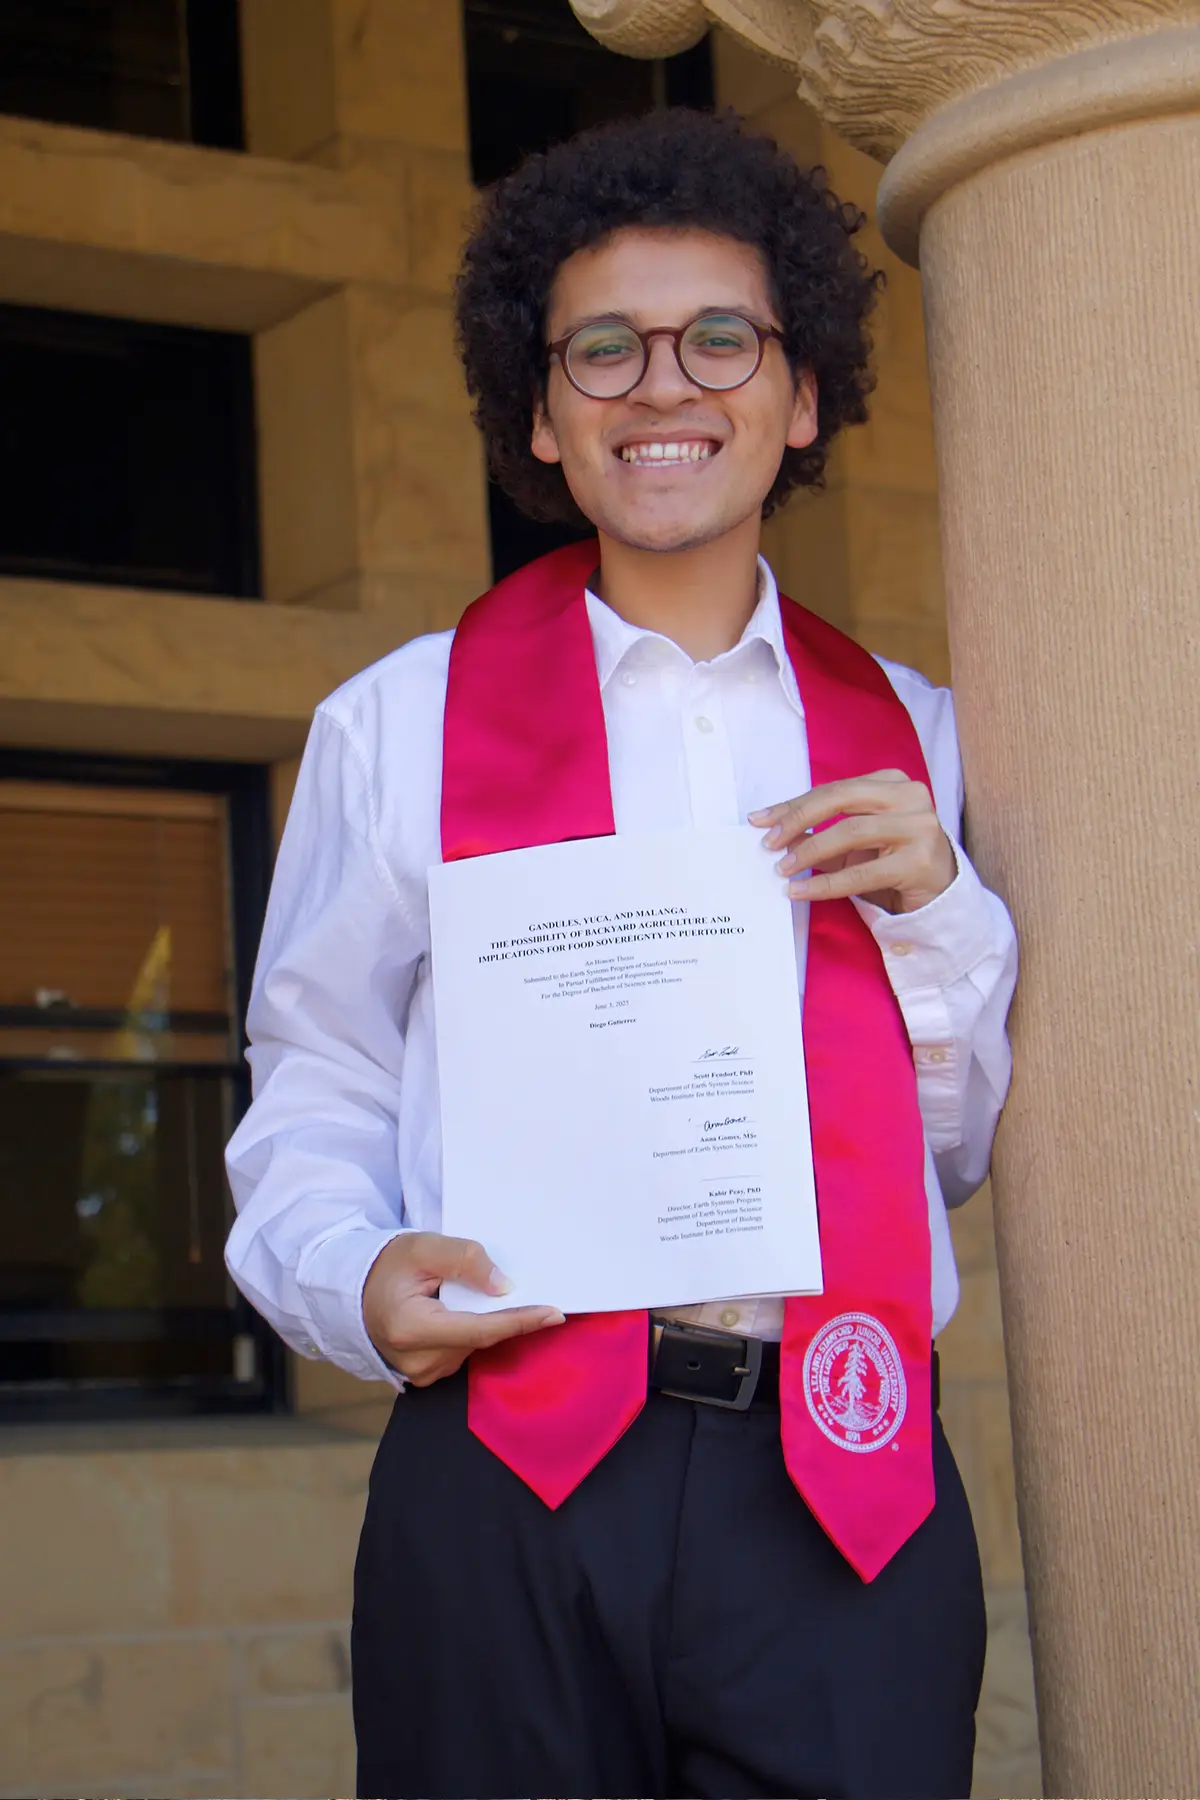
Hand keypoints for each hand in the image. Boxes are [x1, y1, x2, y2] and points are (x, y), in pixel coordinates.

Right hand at [362, 1232, 564, 1386]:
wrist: (354, 1291)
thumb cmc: (386, 1266)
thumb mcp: (423, 1247)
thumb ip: (464, 1260)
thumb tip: (504, 1287)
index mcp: (411, 1330)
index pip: (479, 1329)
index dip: (519, 1320)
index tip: (554, 1313)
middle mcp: (417, 1361)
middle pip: (480, 1337)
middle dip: (505, 1314)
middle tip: (524, 1288)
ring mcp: (421, 1374)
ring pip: (474, 1345)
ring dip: (485, 1320)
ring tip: (469, 1293)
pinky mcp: (426, 1375)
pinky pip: (463, 1350)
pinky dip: (471, 1330)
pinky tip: (462, 1310)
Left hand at [749, 770, 954, 914]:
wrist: (942, 892)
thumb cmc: (894, 860)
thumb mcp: (856, 843)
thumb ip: (821, 833)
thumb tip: (776, 835)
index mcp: (892, 782)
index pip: (834, 789)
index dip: (793, 805)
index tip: (760, 820)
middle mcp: (910, 796)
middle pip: (841, 799)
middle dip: (798, 819)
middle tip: (768, 842)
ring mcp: (919, 826)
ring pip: (851, 832)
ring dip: (810, 851)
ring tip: (783, 868)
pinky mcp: (920, 861)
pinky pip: (862, 872)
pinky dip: (826, 883)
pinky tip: (801, 891)